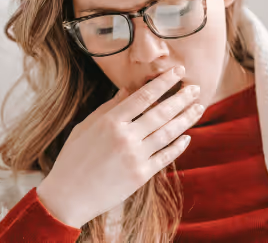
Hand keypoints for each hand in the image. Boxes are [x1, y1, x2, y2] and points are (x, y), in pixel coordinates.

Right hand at [35, 65, 206, 227]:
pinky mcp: (140, 175)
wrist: (68, 196)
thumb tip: (128, 89)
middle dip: (181, 98)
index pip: (144, 96)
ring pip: (168, 133)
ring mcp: (135, 157)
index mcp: (110, 121)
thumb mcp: (85, 127)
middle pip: (161, 112)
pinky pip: (165, 157)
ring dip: (186, 119)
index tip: (178, 71)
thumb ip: (108, 108)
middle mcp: (125, 137)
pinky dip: (178, 146)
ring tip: (198, 107)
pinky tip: (187, 137)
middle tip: (196, 87)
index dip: (164, 81)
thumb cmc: (72, 159)